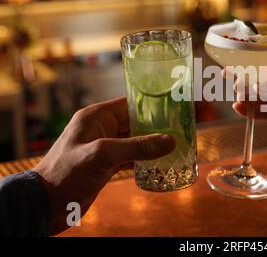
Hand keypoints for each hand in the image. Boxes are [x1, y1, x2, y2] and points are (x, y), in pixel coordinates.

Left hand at [33, 97, 174, 233]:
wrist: (45, 204)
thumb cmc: (66, 172)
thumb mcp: (103, 155)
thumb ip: (137, 147)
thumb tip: (170, 141)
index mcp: (96, 117)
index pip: (129, 104)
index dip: (151, 104)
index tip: (173, 107)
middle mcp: (101, 129)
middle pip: (135, 123)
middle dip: (156, 126)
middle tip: (180, 128)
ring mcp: (104, 148)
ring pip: (135, 142)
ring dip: (152, 145)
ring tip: (176, 145)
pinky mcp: (106, 166)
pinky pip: (131, 158)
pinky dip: (144, 161)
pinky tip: (160, 164)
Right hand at [231, 68, 266, 134]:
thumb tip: (255, 89)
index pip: (260, 69)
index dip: (245, 70)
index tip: (230, 70)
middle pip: (254, 86)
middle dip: (242, 85)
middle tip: (234, 85)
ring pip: (255, 100)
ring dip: (245, 100)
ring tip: (237, 100)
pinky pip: (260, 114)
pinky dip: (250, 113)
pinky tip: (240, 109)